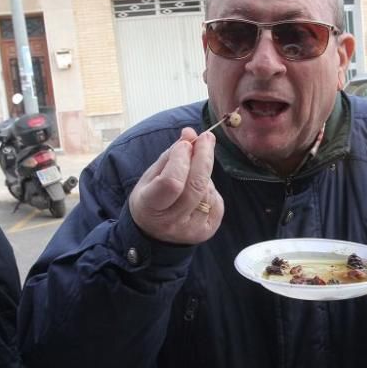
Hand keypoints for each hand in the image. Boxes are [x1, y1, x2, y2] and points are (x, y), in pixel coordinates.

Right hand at [128, 128, 223, 243]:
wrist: (153, 235)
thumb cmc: (151, 199)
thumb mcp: (152, 176)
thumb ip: (172, 154)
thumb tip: (191, 133)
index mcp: (150, 207)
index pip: (171, 182)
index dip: (181, 160)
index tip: (186, 143)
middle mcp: (171, 222)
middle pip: (196, 185)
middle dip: (204, 157)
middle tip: (207, 138)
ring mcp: (191, 230)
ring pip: (207, 191)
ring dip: (203, 176)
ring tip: (191, 176)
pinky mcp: (207, 232)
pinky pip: (216, 202)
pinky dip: (210, 191)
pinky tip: (198, 194)